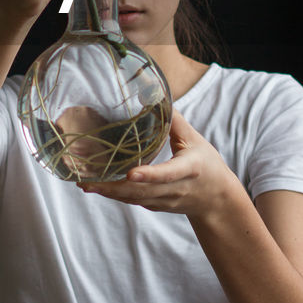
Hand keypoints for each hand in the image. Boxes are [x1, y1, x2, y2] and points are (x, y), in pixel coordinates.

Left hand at [80, 108, 241, 220]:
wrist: (217, 200)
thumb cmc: (207, 164)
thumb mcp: (195, 139)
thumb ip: (174, 121)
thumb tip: (154, 96)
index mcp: (189, 169)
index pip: (168, 173)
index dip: (150, 174)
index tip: (131, 173)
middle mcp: (176, 189)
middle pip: (143, 190)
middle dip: (114, 187)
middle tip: (88, 181)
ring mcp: (165, 201)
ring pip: (134, 199)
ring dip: (109, 193)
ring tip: (85, 184)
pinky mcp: (157, 206)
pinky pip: (134, 201)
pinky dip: (115, 195)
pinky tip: (98, 187)